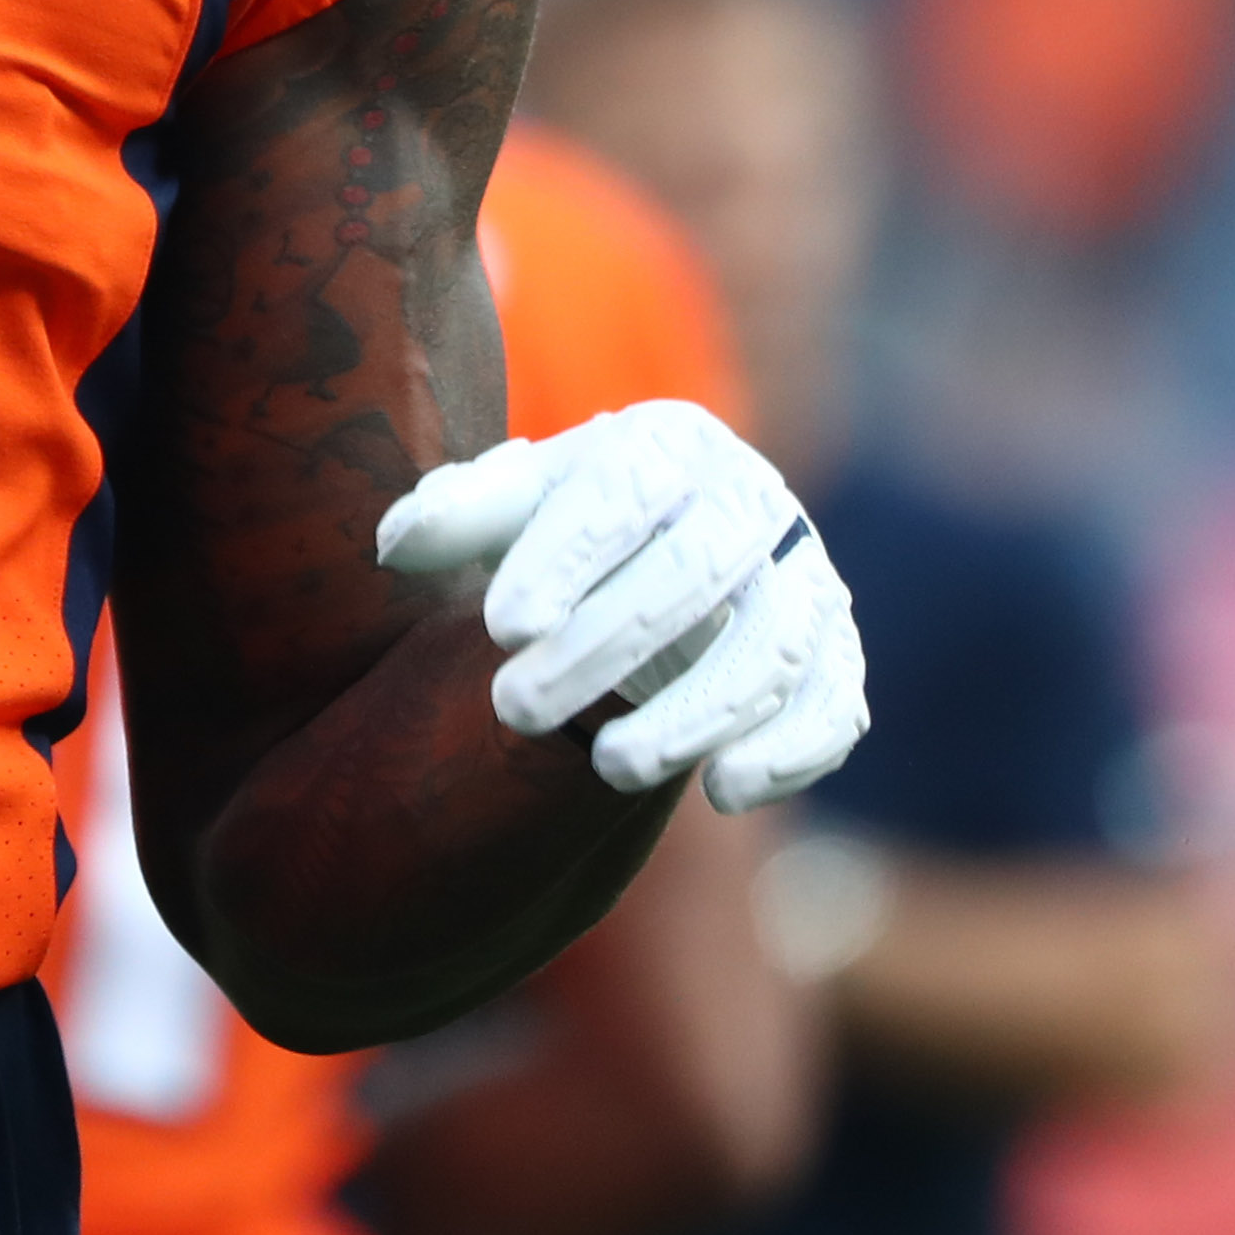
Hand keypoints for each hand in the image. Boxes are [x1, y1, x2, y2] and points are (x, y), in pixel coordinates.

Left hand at [375, 400, 866, 812]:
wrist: (667, 556)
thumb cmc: (574, 527)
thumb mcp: (512, 506)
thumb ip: (455, 514)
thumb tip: (397, 543)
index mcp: (670, 443)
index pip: (623, 491)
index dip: (566, 557)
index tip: (500, 626)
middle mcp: (751, 500)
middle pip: (694, 572)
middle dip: (604, 646)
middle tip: (512, 709)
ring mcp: (805, 579)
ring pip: (773, 647)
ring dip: (695, 711)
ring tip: (608, 767)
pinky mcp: (836, 656)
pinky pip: (836, 705)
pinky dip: (792, 749)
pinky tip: (724, 791)